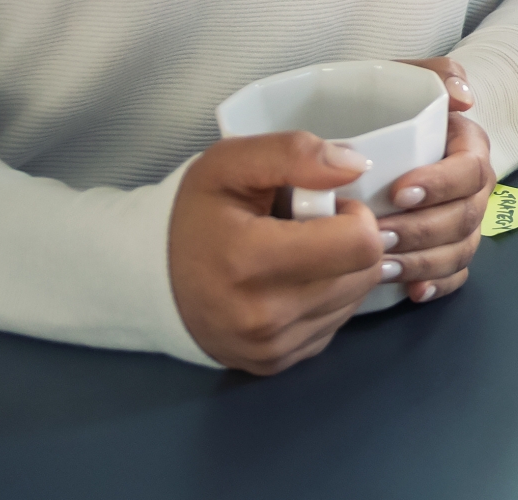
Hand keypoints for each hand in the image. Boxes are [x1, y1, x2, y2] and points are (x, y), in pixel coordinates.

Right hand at [169, 133, 393, 374]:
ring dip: (340, 270)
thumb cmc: (196, 213)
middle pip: (363, 274)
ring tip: (295, 252)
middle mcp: (265, 317)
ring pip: (354, 301)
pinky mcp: (275, 364)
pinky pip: (333, 325)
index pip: (359, 245)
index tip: (325, 204)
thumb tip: (354, 167)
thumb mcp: (232, 162)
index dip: (355, 215)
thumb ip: (295, 153)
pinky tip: (291, 280)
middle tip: (306, 226)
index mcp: (252, 261)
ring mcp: (271, 348)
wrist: (153, 278)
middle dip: (348, 241)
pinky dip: (325, 298)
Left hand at [387, 56, 494, 304]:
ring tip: (382, 265)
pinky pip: (455, 276)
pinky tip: (410, 291)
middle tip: (379, 235)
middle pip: (466, 217)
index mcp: (469, 147)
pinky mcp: (449, 250)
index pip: (471, 170)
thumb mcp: (406, 77)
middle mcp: (473, 187)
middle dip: (424, 230)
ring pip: (460, 250)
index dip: (440, 184)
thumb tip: (465, 99)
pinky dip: (436, 285)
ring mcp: (464, 221)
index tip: (399, 191)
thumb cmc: (387, 105)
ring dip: (424, 261)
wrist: (365, 132)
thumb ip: (437, 74)